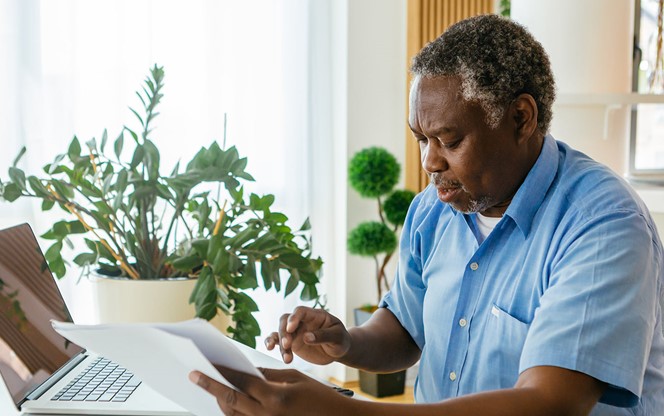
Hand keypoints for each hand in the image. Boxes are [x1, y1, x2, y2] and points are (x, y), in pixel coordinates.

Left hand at [189, 366, 356, 415]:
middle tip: (194, 376)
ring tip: (209, 388)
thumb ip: (269, 375)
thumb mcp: (296, 378)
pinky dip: (232, 413)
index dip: (223, 371)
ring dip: (219, 401)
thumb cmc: (320, 397)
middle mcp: (267, 415)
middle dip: (210, 386)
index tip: (209, 363)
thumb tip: (248, 372)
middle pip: (230, 400)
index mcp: (275, 397)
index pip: (241, 382)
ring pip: (233, 415)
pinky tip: (226, 404)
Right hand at [264, 306, 350, 364]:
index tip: (291, 328)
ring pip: (280, 331)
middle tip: (287, 345)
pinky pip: (278, 340)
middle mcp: (303, 321)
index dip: (294, 317)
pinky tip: (270, 348)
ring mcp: (296, 332)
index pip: (301, 311)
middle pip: (286, 320)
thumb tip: (306, 337)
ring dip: (279, 343)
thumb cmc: (340, 340)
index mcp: (315, 315)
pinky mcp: (292, 342)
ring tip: (287, 358)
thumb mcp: (337, 337)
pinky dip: (271, 342)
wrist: (338, 350)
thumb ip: (323, 336)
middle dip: (284, 332)